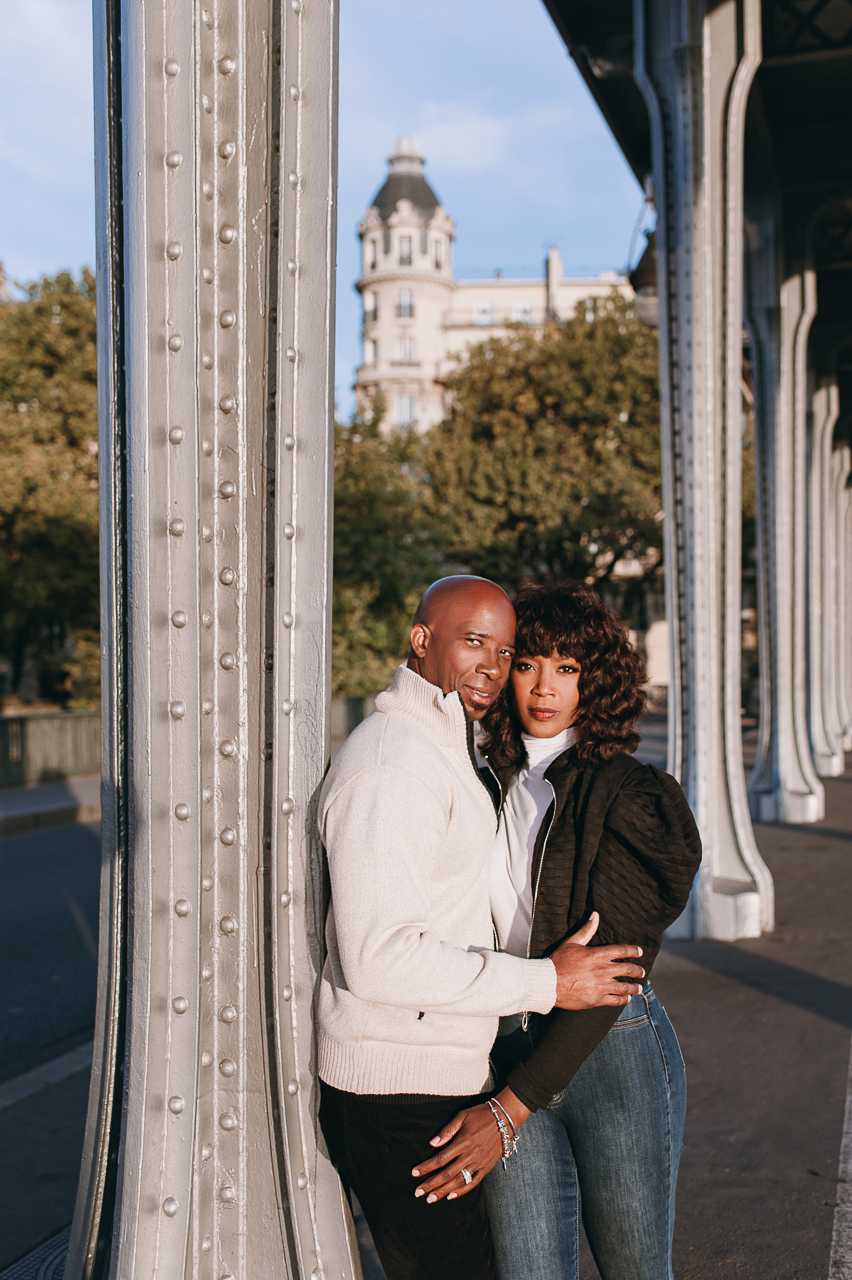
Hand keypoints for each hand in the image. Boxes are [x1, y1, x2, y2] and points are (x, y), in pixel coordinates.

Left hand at [411, 1088, 531, 1202]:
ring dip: (443, 1191)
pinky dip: (462, 1191)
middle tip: (418, 1193)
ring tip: (431, 1199)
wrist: (504, 1119)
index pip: (440, 1159)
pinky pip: (473, 1182)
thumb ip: (447, 1131)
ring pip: (459, 1181)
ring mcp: (479, 1163)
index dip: (426, 1167)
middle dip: (431, 1184)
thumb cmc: (480, 1114)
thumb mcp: (462, 1116)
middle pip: (447, 1174)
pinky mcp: (486, 1168)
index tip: (414, 1173)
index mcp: (462, 1142)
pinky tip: (451, 1196)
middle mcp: (470, 1155)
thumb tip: (432, 1143)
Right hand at [551, 912, 644, 1009]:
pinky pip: (615, 1000)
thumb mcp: (572, 942)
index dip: (633, 951)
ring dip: (635, 987)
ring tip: (639, 988)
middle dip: (638, 970)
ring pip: (625, 987)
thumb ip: (586, 930)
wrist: (548, 983)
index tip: (640, 952)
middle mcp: (602, 970)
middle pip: (627, 969)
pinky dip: (623, 999)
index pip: (621, 950)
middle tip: (642, 972)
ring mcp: (600, 986)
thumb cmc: (558, 961)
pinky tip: (626, 998)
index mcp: (597, 954)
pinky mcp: (597, 1000)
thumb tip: (595, 915)